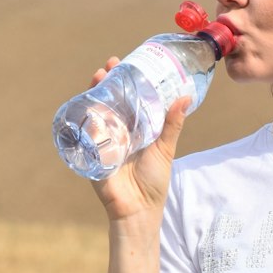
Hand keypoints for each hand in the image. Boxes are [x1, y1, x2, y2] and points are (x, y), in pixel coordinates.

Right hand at [88, 57, 191, 226]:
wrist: (139, 210)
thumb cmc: (153, 182)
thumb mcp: (165, 149)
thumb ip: (172, 124)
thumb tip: (185, 97)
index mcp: (134, 129)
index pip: (127, 99)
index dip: (123, 81)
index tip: (122, 62)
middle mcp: (117, 132)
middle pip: (108, 101)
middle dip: (106, 82)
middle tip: (108, 66)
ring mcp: (102, 142)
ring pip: (95, 113)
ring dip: (94, 95)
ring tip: (98, 79)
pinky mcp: (92, 155)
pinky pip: (86, 135)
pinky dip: (86, 121)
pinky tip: (89, 106)